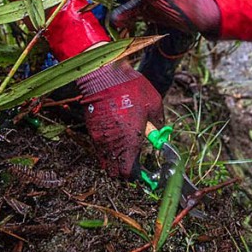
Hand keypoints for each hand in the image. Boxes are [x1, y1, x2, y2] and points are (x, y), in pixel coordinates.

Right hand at [77, 63, 163, 178]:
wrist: (103, 75)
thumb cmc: (131, 88)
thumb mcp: (154, 104)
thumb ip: (158, 124)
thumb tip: (161, 134)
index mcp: (130, 141)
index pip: (128, 173)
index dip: (136, 176)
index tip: (143, 172)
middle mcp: (112, 144)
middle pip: (114, 172)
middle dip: (124, 171)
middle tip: (133, 163)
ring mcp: (99, 138)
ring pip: (104, 162)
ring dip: (114, 161)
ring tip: (125, 151)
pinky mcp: (91, 130)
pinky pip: (99, 149)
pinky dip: (106, 150)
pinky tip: (115, 139)